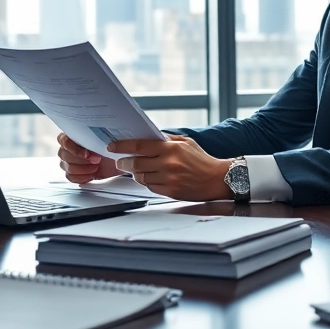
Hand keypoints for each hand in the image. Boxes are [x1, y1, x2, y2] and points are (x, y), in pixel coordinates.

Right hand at [56, 133, 121, 184]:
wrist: (117, 159)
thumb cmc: (110, 147)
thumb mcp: (106, 139)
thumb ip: (96, 138)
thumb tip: (94, 142)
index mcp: (73, 135)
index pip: (64, 141)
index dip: (74, 149)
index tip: (88, 154)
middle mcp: (68, 148)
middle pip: (64, 155)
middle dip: (82, 160)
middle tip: (97, 160)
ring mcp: (69, 161)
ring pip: (67, 167)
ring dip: (83, 169)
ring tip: (96, 167)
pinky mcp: (73, 173)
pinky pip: (70, 177)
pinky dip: (82, 177)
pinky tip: (92, 173)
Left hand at [109, 135, 233, 201]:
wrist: (217, 179)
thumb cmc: (201, 159)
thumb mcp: (185, 142)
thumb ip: (166, 139)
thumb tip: (147, 137)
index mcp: (171, 148)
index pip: (140, 146)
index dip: (122, 146)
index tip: (113, 146)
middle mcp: (168, 164)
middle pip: (136, 164)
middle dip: (125, 163)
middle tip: (121, 161)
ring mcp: (169, 179)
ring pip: (141, 177)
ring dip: (135, 174)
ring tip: (136, 170)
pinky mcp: (170, 191)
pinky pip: (150, 187)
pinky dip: (147, 182)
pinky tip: (150, 177)